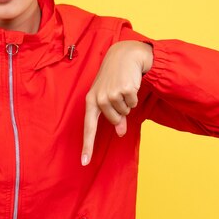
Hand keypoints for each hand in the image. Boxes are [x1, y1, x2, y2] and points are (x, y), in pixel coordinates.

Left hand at [81, 40, 152, 165]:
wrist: (123, 56)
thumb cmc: (114, 77)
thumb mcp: (109, 96)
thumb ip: (113, 116)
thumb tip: (120, 133)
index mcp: (91, 101)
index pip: (88, 127)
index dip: (87, 145)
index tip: (84, 162)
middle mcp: (99, 99)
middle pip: (115, 120)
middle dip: (121, 110)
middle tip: (119, 93)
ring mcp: (110, 94)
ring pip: (125, 112)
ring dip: (128, 102)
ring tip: (123, 87)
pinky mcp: (123, 90)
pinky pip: (133, 103)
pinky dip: (134, 96)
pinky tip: (129, 84)